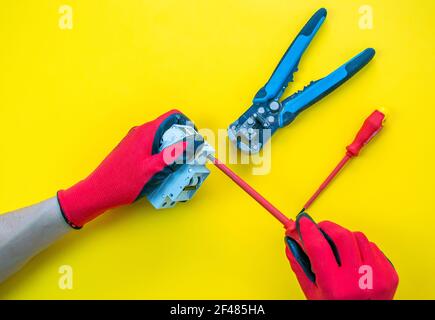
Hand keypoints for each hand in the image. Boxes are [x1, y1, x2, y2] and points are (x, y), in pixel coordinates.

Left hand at [57, 110, 188, 227]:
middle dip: (182, 140)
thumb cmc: (124, 182)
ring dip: (172, 149)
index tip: (195, 140)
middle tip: (188, 158)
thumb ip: (175, 154)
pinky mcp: (131, 150)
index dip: (188, 125)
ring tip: (176, 167)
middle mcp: (140, 132)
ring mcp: (134, 140)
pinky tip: (161, 171)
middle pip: (168, 128)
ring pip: (160, 138)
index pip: (173, 116)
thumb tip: (194, 142)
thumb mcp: (155, 169)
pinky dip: (161, 155)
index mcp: (147, 132)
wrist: (98, 191)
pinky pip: (151, 146)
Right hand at [285, 212, 398, 299]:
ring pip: (358, 237)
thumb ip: (300, 266)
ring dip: (344, 237)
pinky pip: (372, 246)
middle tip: (319, 228)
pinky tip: (354, 259)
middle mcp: (358, 282)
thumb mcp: (313, 293)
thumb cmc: (337, 309)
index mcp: (335, 288)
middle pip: (341, 236)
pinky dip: (360, 247)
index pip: (319, 247)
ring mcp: (377, 277)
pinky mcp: (389, 274)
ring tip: (338, 249)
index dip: (308, 230)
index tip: (303, 222)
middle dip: (327, 227)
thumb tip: (291, 240)